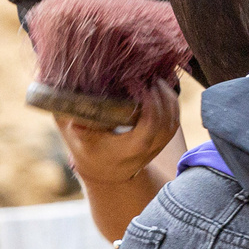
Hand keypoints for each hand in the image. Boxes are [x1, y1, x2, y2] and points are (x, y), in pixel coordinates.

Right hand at [57, 77, 179, 185]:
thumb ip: (77, 128)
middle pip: (167, 121)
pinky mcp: (163, 140)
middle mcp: (149, 149)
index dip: (150, 103)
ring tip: (156, 78)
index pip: (151, 126)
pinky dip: (171, 103)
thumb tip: (74, 118)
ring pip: (174, 120)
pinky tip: (162, 87)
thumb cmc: (89, 152)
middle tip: (149, 76)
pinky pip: (174, 120)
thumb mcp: (79, 142)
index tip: (138, 83)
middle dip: (162, 95)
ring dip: (169, 97)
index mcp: (131, 149)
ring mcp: (159, 146)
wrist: (104, 172)